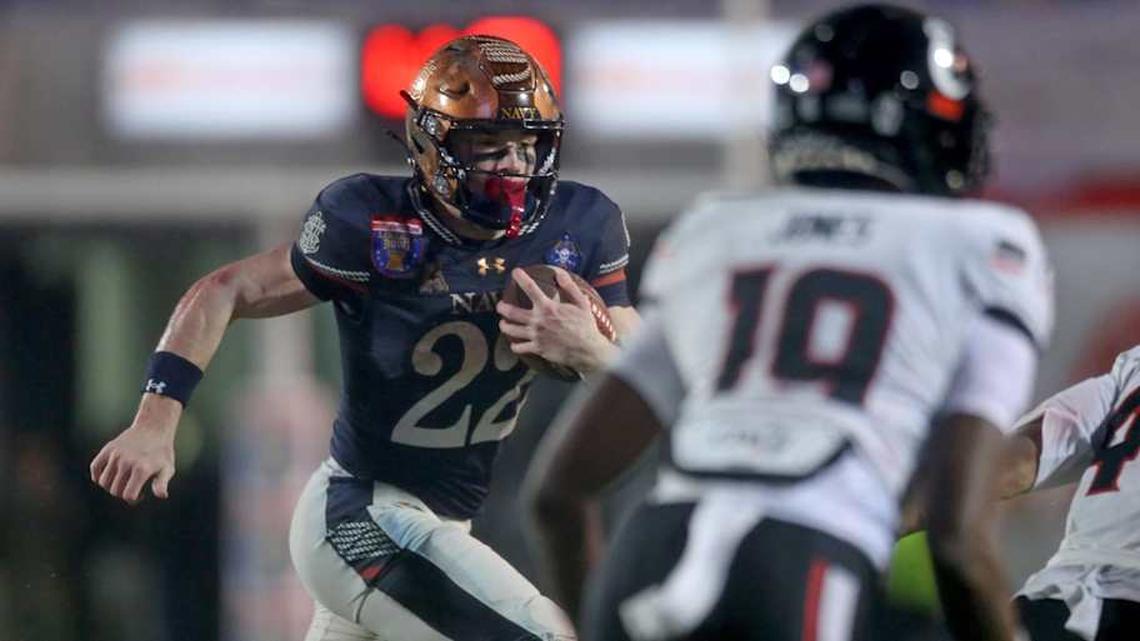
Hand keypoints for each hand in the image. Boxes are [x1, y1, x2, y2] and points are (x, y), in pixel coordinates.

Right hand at [90, 397, 179, 503]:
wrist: (154, 428)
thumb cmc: (162, 452)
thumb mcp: (167, 468)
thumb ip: (162, 483)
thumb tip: (162, 495)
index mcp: (142, 469)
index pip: (128, 495)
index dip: (133, 499)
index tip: (140, 494)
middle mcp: (127, 462)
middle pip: (115, 490)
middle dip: (123, 493)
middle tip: (132, 487)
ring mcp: (116, 454)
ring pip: (104, 482)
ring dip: (111, 486)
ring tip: (123, 481)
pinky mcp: (108, 448)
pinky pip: (95, 467)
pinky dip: (98, 476)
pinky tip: (110, 476)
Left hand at [497, 267, 616, 373]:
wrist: (587, 350)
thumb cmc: (585, 326)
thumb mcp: (582, 303)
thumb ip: (569, 287)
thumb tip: (559, 272)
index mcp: (548, 307)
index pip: (531, 288)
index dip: (521, 278)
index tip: (515, 272)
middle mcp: (538, 321)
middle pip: (512, 312)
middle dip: (502, 307)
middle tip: (500, 305)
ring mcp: (536, 336)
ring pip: (511, 330)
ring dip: (504, 326)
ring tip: (503, 323)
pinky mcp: (537, 349)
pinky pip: (519, 347)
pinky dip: (514, 345)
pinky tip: (515, 343)